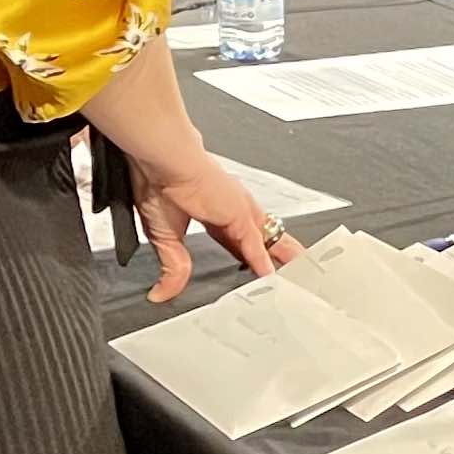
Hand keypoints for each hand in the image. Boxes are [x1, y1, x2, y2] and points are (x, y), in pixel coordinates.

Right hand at [132, 153, 290, 303]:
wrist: (163, 161)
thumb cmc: (157, 182)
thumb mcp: (164, 237)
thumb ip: (172, 266)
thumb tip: (161, 292)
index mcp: (212, 210)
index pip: (236, 239)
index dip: (247, 255)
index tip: (255, 268)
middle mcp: (230, 209)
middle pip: (260, 238)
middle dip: (275, 253)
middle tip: (291, 269)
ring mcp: (238, 210)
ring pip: (266, 239)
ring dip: (281, 257)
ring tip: (297, 274)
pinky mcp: (239, 214)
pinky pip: (254, 244)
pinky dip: (262, 261)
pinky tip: (270, 276)